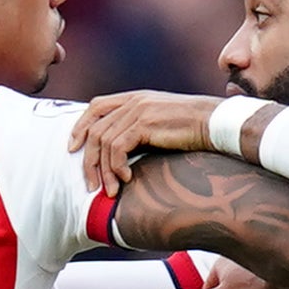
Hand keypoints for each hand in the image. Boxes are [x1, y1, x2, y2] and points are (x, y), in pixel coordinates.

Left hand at [70, 91, 227, 196]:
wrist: (214, 124)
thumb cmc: (192, 130)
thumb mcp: (160, 125)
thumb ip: (139, 130)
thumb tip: (122, 153)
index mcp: (134, 98)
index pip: (96, 106)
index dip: (80, 127)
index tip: (73, 148)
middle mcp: (133, 101)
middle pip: (95, 128)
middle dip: (89, 159)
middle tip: (91, 184)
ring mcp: (138, 110)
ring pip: (104, 141)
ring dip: (105, 171)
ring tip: (111, 190)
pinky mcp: (145, 123)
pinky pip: (118, 147)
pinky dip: (117, 166)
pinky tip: (127, 179)